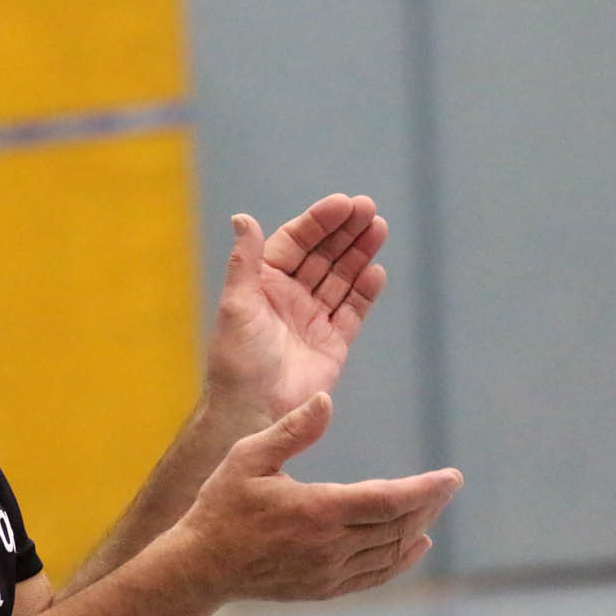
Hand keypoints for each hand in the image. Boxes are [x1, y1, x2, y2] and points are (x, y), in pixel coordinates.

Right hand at [178, 393, 461, 601]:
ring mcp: (329, 571)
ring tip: (431, 507)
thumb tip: (325, 400)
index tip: (453, 477)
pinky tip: (415, 544)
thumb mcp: (248, 457)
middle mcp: (330, 545)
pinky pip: (375, 575)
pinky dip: (401, 560)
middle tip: (446, 486)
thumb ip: (292, 430)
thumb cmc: (221, 505)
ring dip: (417, 528)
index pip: (389, 500)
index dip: (426, 489)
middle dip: (428, 504)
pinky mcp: (325, 587)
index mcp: (317, 509)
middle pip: (398, 526)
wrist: (202, 565)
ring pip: (390, 551)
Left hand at [205, 194, 387, 425]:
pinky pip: (352, 311)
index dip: (318, 222)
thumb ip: (244, 261)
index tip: (343, 204)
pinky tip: (377, 272)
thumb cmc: (237, 360)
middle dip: (345, 231)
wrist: (253, 411)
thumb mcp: (236, 304)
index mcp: (264, 283)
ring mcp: (313, 319)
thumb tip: (241, 217)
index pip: (295, 242)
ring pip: (341, 278)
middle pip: (323, 255)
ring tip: (379, 228)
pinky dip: (365, 291)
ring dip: (359, 254)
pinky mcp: (332, 344)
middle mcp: (290, 297)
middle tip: (369, 209)